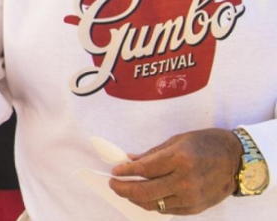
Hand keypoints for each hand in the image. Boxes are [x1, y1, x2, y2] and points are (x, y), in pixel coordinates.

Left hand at [109, 128, 242, 215]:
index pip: (143, 170)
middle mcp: (185, 180)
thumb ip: (152, 154)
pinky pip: (167, 210)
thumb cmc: (206, 144)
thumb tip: (129, 161)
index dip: (124, 172)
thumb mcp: (178, 140)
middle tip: (113, 184)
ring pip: (153, 204)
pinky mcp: (196, 207)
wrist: (237, 160)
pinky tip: (147, 196)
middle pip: (144, 191)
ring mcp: (191, 196)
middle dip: (123, 189)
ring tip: (127, 191)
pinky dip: (153, 204)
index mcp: (180, 159)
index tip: (115, 171)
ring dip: (135, 198)